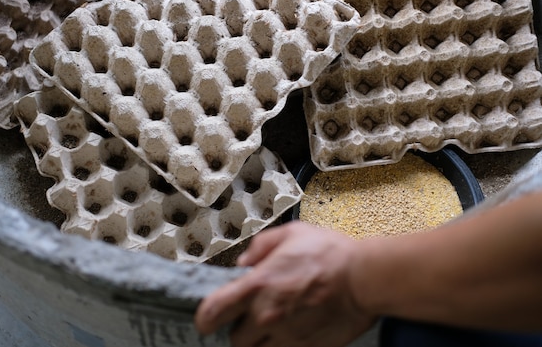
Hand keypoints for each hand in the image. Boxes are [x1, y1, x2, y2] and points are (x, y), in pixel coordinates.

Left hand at [195, 222, 375, 346]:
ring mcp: (287, 337)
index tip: (207, 318)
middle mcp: (267, 315)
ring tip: (273, 325)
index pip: (213, 312)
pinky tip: (292, 331)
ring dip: (259, 341)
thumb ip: (261, 246)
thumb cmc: (331, 254)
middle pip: (235, 339)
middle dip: (239, 329)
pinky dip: (281, 346)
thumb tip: (244, 262)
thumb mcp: (292, 233)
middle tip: (252, 316)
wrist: (365, 278)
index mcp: (258, 285)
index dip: (205, 318)